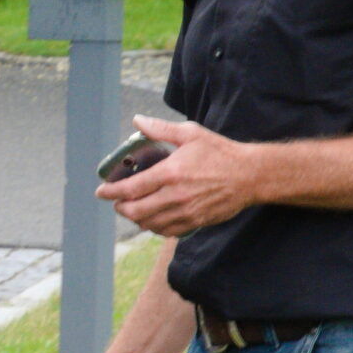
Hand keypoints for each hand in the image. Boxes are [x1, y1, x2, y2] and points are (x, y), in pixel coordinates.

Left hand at [96, 115, 257, 236]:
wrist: (251, 175)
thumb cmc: (220, 152)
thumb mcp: (191, 134)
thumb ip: (161, 129)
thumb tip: (137, 121)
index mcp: (170, 173)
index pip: (130, 188)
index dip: (111, 192)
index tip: (101, 192)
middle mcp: (175, 195)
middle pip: (135, 210)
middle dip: (120, 208)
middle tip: (117, 202)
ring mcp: (186, 212)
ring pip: (149, 223)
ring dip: (136, 218)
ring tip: (133, 209)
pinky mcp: (196, 222)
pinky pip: (167, 231)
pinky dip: (154, 226)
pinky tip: (153, 218)